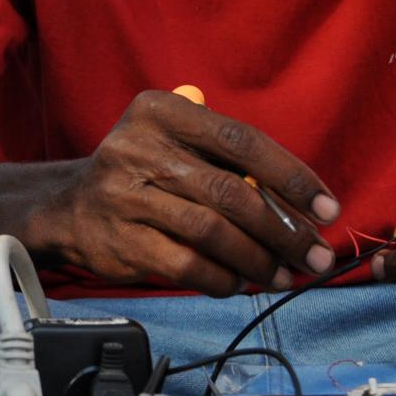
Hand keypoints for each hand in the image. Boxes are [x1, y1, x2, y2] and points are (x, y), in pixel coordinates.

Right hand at [34, 90, 340, 294]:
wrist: (68, 208)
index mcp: (160, 112)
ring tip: (284, 275)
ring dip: (258, 260)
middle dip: (284, 230)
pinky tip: (240, 283)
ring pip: (212, 233)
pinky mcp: (121, 241)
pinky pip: (187, 265)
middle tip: (317, 256)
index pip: (240, 140)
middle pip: (230, 192)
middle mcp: (138, 148)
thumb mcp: (174, 143)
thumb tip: (302, 207)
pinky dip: (222, 279)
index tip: (327, 208)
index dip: (292, 176)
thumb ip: (227, 160)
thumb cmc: (144, 174)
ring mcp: (125, 196)